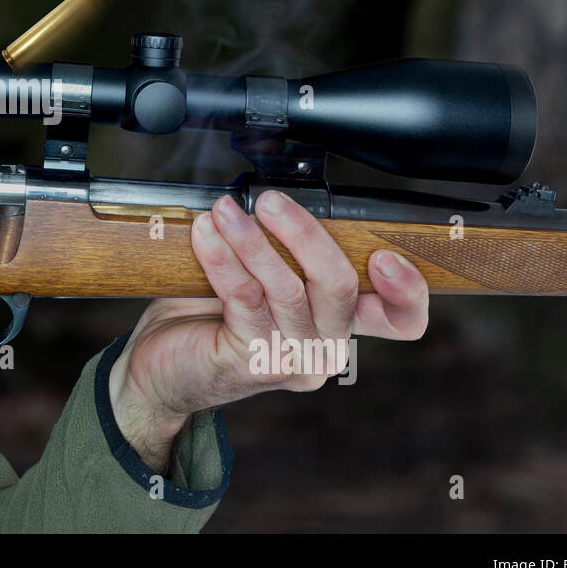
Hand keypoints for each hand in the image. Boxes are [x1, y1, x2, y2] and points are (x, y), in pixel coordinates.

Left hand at [109, 189, 428, 470]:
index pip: (400, 320)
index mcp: (338, 324)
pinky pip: (244, 298)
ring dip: (253, 241)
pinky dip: (223, 260)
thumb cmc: (207, 315)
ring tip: (224, 211)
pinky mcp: (250, 362)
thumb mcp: (259, 277)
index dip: (408, 291)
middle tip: (271, 201)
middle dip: (305, 234)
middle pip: (339, 287)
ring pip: (288, 289)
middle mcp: (324, 348)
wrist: (158, 368)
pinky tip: (206, 235)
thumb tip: (280, 200)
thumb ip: (284, 252)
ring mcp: (290, 360)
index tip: (386, 254)